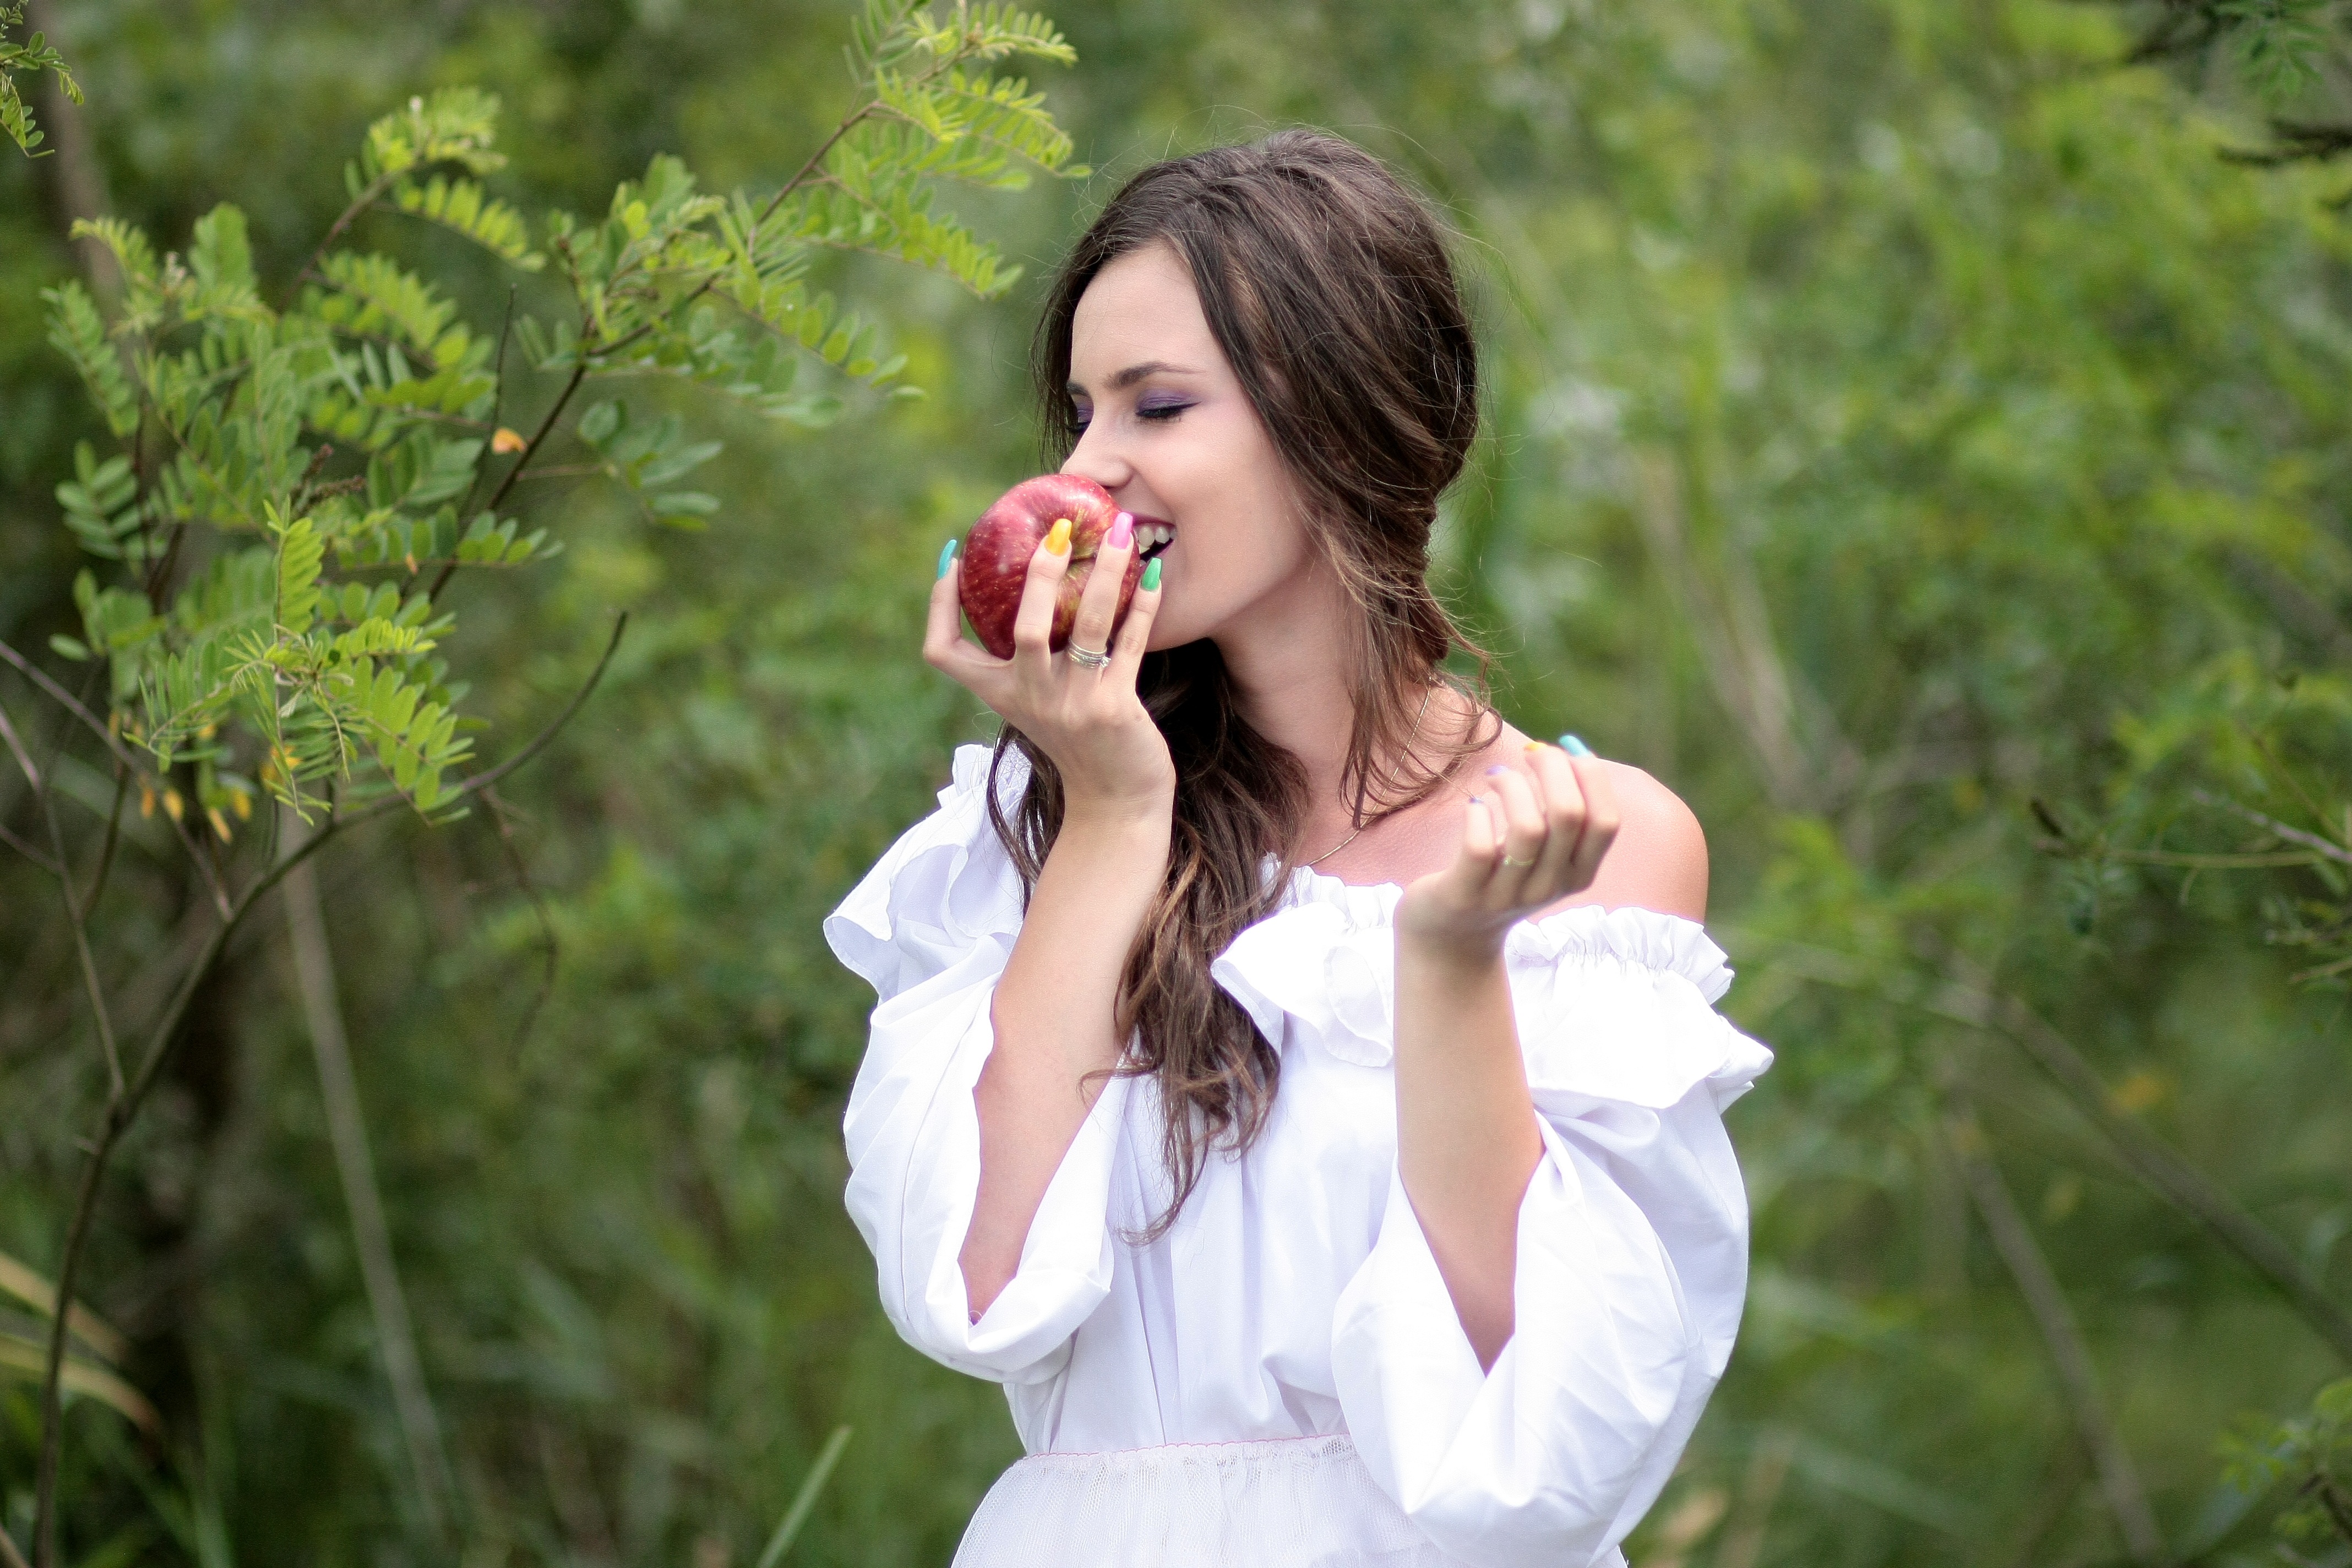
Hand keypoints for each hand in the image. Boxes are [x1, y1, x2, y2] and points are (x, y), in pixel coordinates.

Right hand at [925, 516, 1172, 822]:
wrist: (1115, 802)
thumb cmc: (1077, 741)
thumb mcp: (1036, 703)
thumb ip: (1027, 660)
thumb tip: (1031, 589)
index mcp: (1000, 693)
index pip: (943, 651)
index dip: (939, 604)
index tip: (952, 558)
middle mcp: (1030, 698)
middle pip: (1023, 628)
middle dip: (1040, 574)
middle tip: (1057, 531)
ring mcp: (1074, 705)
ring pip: (1086, 625)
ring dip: (1105, 573)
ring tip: (1118, 530)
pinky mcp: (1115, 708)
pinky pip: (1130, 643)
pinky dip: (1143, 606)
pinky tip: (1153, 575)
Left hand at [1395, 742, 1620, 962]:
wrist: (1451, 937)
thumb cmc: (1500, 878)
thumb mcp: (1544, 856)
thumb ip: (1560, 815)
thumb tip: (1571, 750)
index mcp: (1578, 874)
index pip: (1606, 821)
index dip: (1591, 776)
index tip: (1566, 751)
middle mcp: (1549, 887)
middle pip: (1569, 815)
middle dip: (1553, 767)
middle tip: (1530, 753)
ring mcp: (1507, 894)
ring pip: (1528, 828)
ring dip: (1513, 786)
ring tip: (1496, 778)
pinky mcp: (1465, 895)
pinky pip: (1479, 847)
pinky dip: (1477, 813)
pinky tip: (1473, 805)